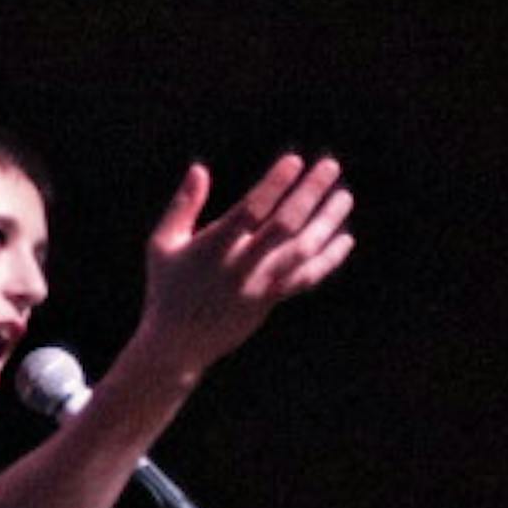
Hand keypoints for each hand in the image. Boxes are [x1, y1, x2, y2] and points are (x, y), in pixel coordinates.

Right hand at [133, 153, 355, 376]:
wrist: (177, 345)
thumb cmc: (167, 289)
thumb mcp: (163, 244)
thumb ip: (182, 206)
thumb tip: (199, 169)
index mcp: (214, 247)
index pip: (251, 210)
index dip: (274, 184)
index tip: (294, 161)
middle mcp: (241, 264)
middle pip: (284, 225)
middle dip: (310, 193)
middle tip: (331, 166)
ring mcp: (259, 284)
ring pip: (302, 250)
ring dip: (327, 222)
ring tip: (344, 197)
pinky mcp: (270, 300)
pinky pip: (306, 278)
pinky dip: (329, 259)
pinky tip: (345, 239)